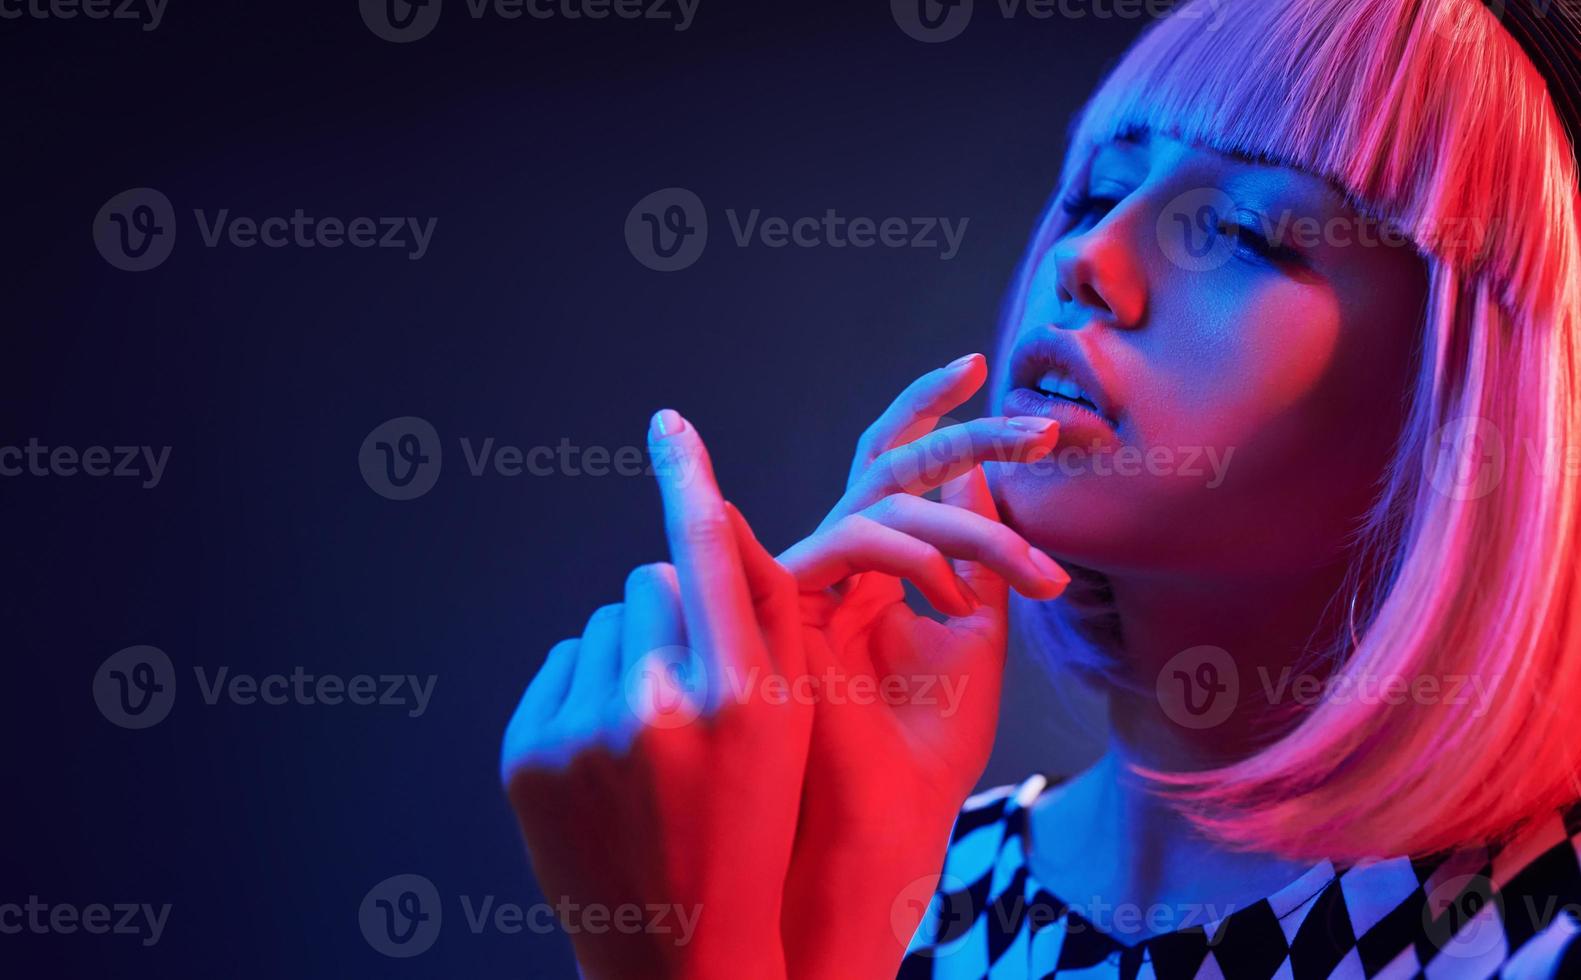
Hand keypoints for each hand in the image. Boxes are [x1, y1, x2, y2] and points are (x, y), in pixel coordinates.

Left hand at [501, 409, 811, 979]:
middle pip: (652, 581)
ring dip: (632, 652)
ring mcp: (579, 731)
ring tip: (656, 734)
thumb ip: (773, 617)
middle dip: (677, 614)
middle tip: (698, 693)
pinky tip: (612, 750)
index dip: (687, 476)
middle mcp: (653, 706)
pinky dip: (588, 688)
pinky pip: (563, 664)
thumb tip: (720, 518)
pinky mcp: (525, 752)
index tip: (666, 423)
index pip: (704, 550)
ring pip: (606, 623)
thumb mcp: (794, 727)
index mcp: (736, 697)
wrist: (680, 948)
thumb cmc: (756, 826)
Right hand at [776, 353, 1069, 976]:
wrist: (887, 824)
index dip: (925, 408)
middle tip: (1046, 431)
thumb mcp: (976, 633)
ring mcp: (809, 577)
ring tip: (1038, 580)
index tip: (978, 363)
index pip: (890, 466)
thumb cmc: (928, 745)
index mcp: (872, 566)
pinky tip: (958, 602)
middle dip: (969, 433)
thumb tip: (988, 478)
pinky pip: (857, 536)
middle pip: (888, 460)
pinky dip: (920, 555)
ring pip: (886, 495)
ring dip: (977, 526)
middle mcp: (834, 561)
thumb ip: (978, 556)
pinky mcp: (787, 600)